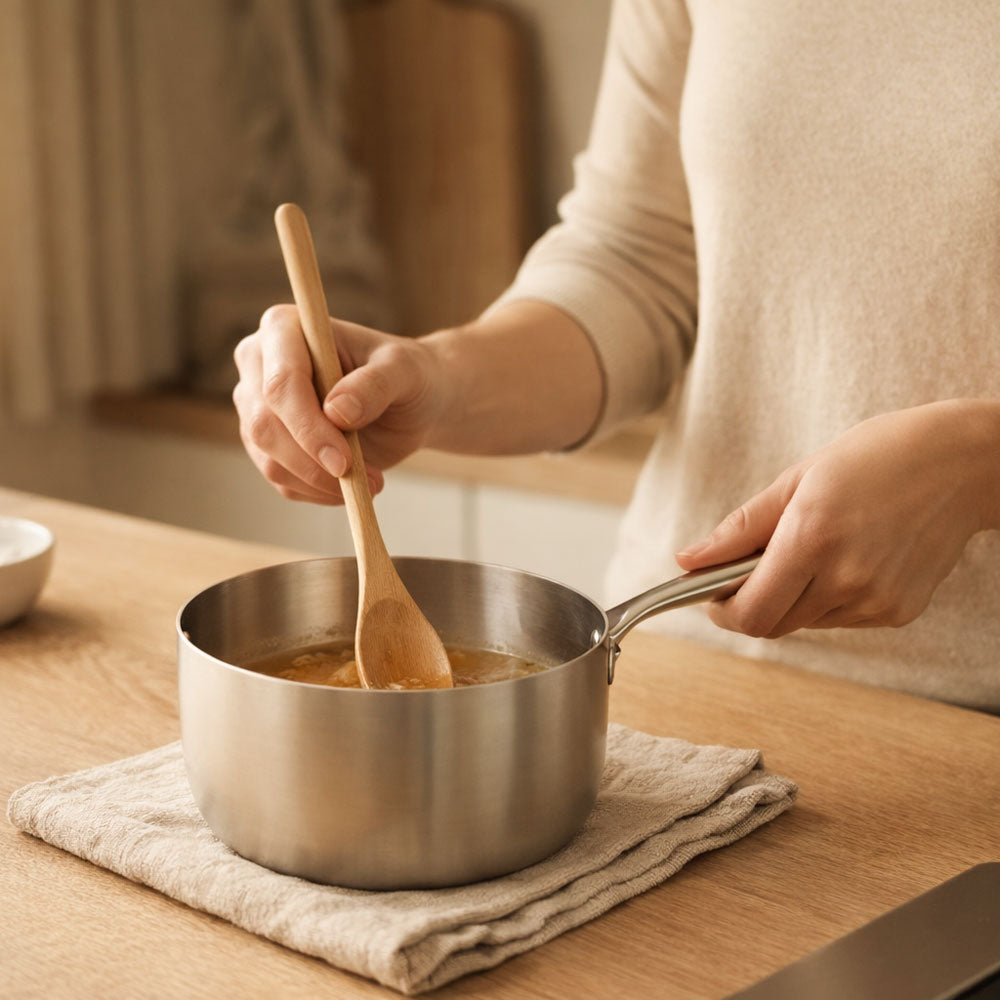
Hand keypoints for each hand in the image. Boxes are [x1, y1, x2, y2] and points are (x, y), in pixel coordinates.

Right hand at [233, 305, 449, 504]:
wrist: (409, 403)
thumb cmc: (406, 375)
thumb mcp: (404, 371)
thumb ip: (374, 384)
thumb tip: (337, 411)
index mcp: (284, 328)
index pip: (281, 383)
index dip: (308, 427)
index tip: (344, 461)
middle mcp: (259, 364)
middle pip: (264, 424)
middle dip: (313, 462)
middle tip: (367, 481)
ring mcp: (257, 405)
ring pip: (269, 459)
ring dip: (320, 483)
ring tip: (372, 482)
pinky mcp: (267, 443)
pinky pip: (281, 479)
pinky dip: (318, 491)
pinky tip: (352, 484)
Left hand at [675, 401, 999, 637]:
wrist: (961, 464)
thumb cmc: (875, 458)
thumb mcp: (797, 480)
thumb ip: (740, 529)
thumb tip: (687, 560)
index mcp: (813, 540)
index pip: (750, 613)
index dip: (721, 611)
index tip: (711, 594)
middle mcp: (846, 579)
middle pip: (772, 625)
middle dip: (750, 603)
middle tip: (751, 568)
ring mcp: (876, 601)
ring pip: (805, 623)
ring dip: (790, 599)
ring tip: (809, 550)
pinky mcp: (898, 612)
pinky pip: (840, 619)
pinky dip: (826, 598)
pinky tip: (844, 559)